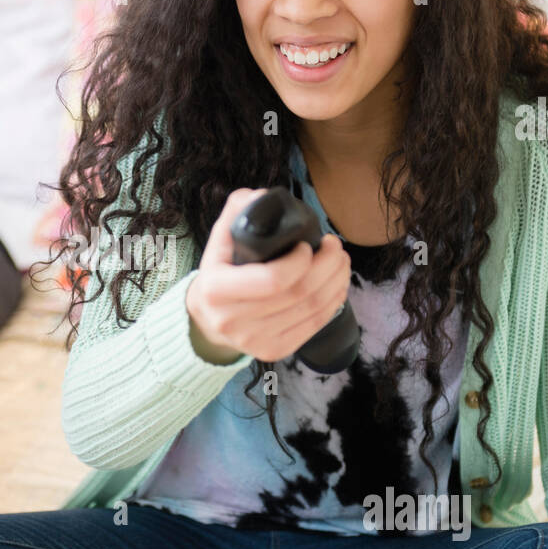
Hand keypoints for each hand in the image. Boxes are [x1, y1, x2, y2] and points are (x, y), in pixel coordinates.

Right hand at [186, 188, 349, 362]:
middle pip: (298, 294)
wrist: (206, 320)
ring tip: (341, 261)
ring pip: (310, 310)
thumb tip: (262, 197)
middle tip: (335, 247)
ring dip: (335, 282)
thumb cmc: (219, 273)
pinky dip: (333, 303)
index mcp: (217, 290)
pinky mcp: (273, 351)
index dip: (300, 261)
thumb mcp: (218, 240)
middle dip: (327, 266)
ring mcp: (254, 341)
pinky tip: (337, 286)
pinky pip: (313, 326)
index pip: (272, 279)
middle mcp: (233, 321)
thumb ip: (237, 212)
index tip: (308, 244)